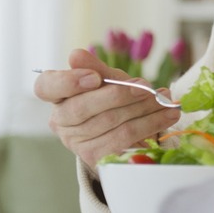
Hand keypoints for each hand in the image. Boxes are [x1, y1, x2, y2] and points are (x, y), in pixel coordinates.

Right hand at [34, 48, 181, 167]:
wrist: (131, 129)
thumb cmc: (114, 97)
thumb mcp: (109, 79)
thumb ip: (96, 68)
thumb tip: (76, 55)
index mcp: (58, 96)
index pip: (46, 87)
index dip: (68, 82)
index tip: (95, 77)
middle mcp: (60, 121)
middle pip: (81, 108)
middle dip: (118, 95)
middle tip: (146, 87)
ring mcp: (76, 142)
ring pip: (109, 122)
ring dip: (143, 108)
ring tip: (165, 99)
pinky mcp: (96, 157)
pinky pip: (124, 138)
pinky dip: (150, 124)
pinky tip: (167, 115)